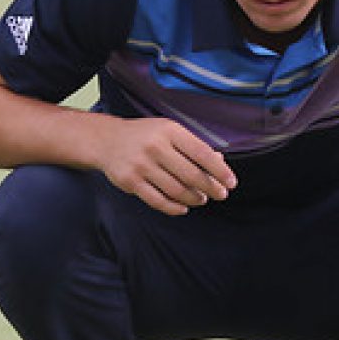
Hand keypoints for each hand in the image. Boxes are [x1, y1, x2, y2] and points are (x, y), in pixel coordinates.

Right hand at [99, 117, 236, 216]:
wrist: (107, 140)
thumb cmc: (145, 136)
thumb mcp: (169, 131)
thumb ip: (193, 146)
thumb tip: (220, 162)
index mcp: (169, 131)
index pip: (202, 153)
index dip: (219, 170)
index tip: (231, 182)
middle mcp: (155, 147)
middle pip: (191, 175)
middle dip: (210, 188)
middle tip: (220, 195)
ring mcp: (141, 165)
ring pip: (176, 190)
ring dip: (194, 198)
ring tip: (201, 199)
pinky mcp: (130, 182)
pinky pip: (158, 201)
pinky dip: (174, 208)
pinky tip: (184, 207)